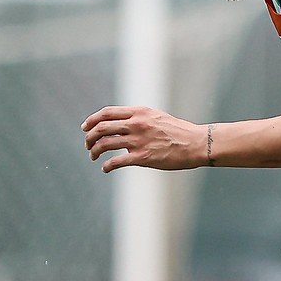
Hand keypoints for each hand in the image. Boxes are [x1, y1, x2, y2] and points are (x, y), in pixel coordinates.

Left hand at [81, 105, 206, 172]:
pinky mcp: (142, 158)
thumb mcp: (156, 116)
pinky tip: (106, 168)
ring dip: (94, 151)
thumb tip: (121, 124)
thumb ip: (138, 118)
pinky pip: (116, 162)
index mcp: (139, 112)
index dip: (92, 120)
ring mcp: (138, 141)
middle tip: (88, 145)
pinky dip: (107, 166)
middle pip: (101, 128)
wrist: (195, 143)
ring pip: (105, 144)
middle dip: (89, 137)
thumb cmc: (178, 131)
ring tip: (93, 156)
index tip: (85, 127)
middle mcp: (136, 124)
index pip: (106, 113)